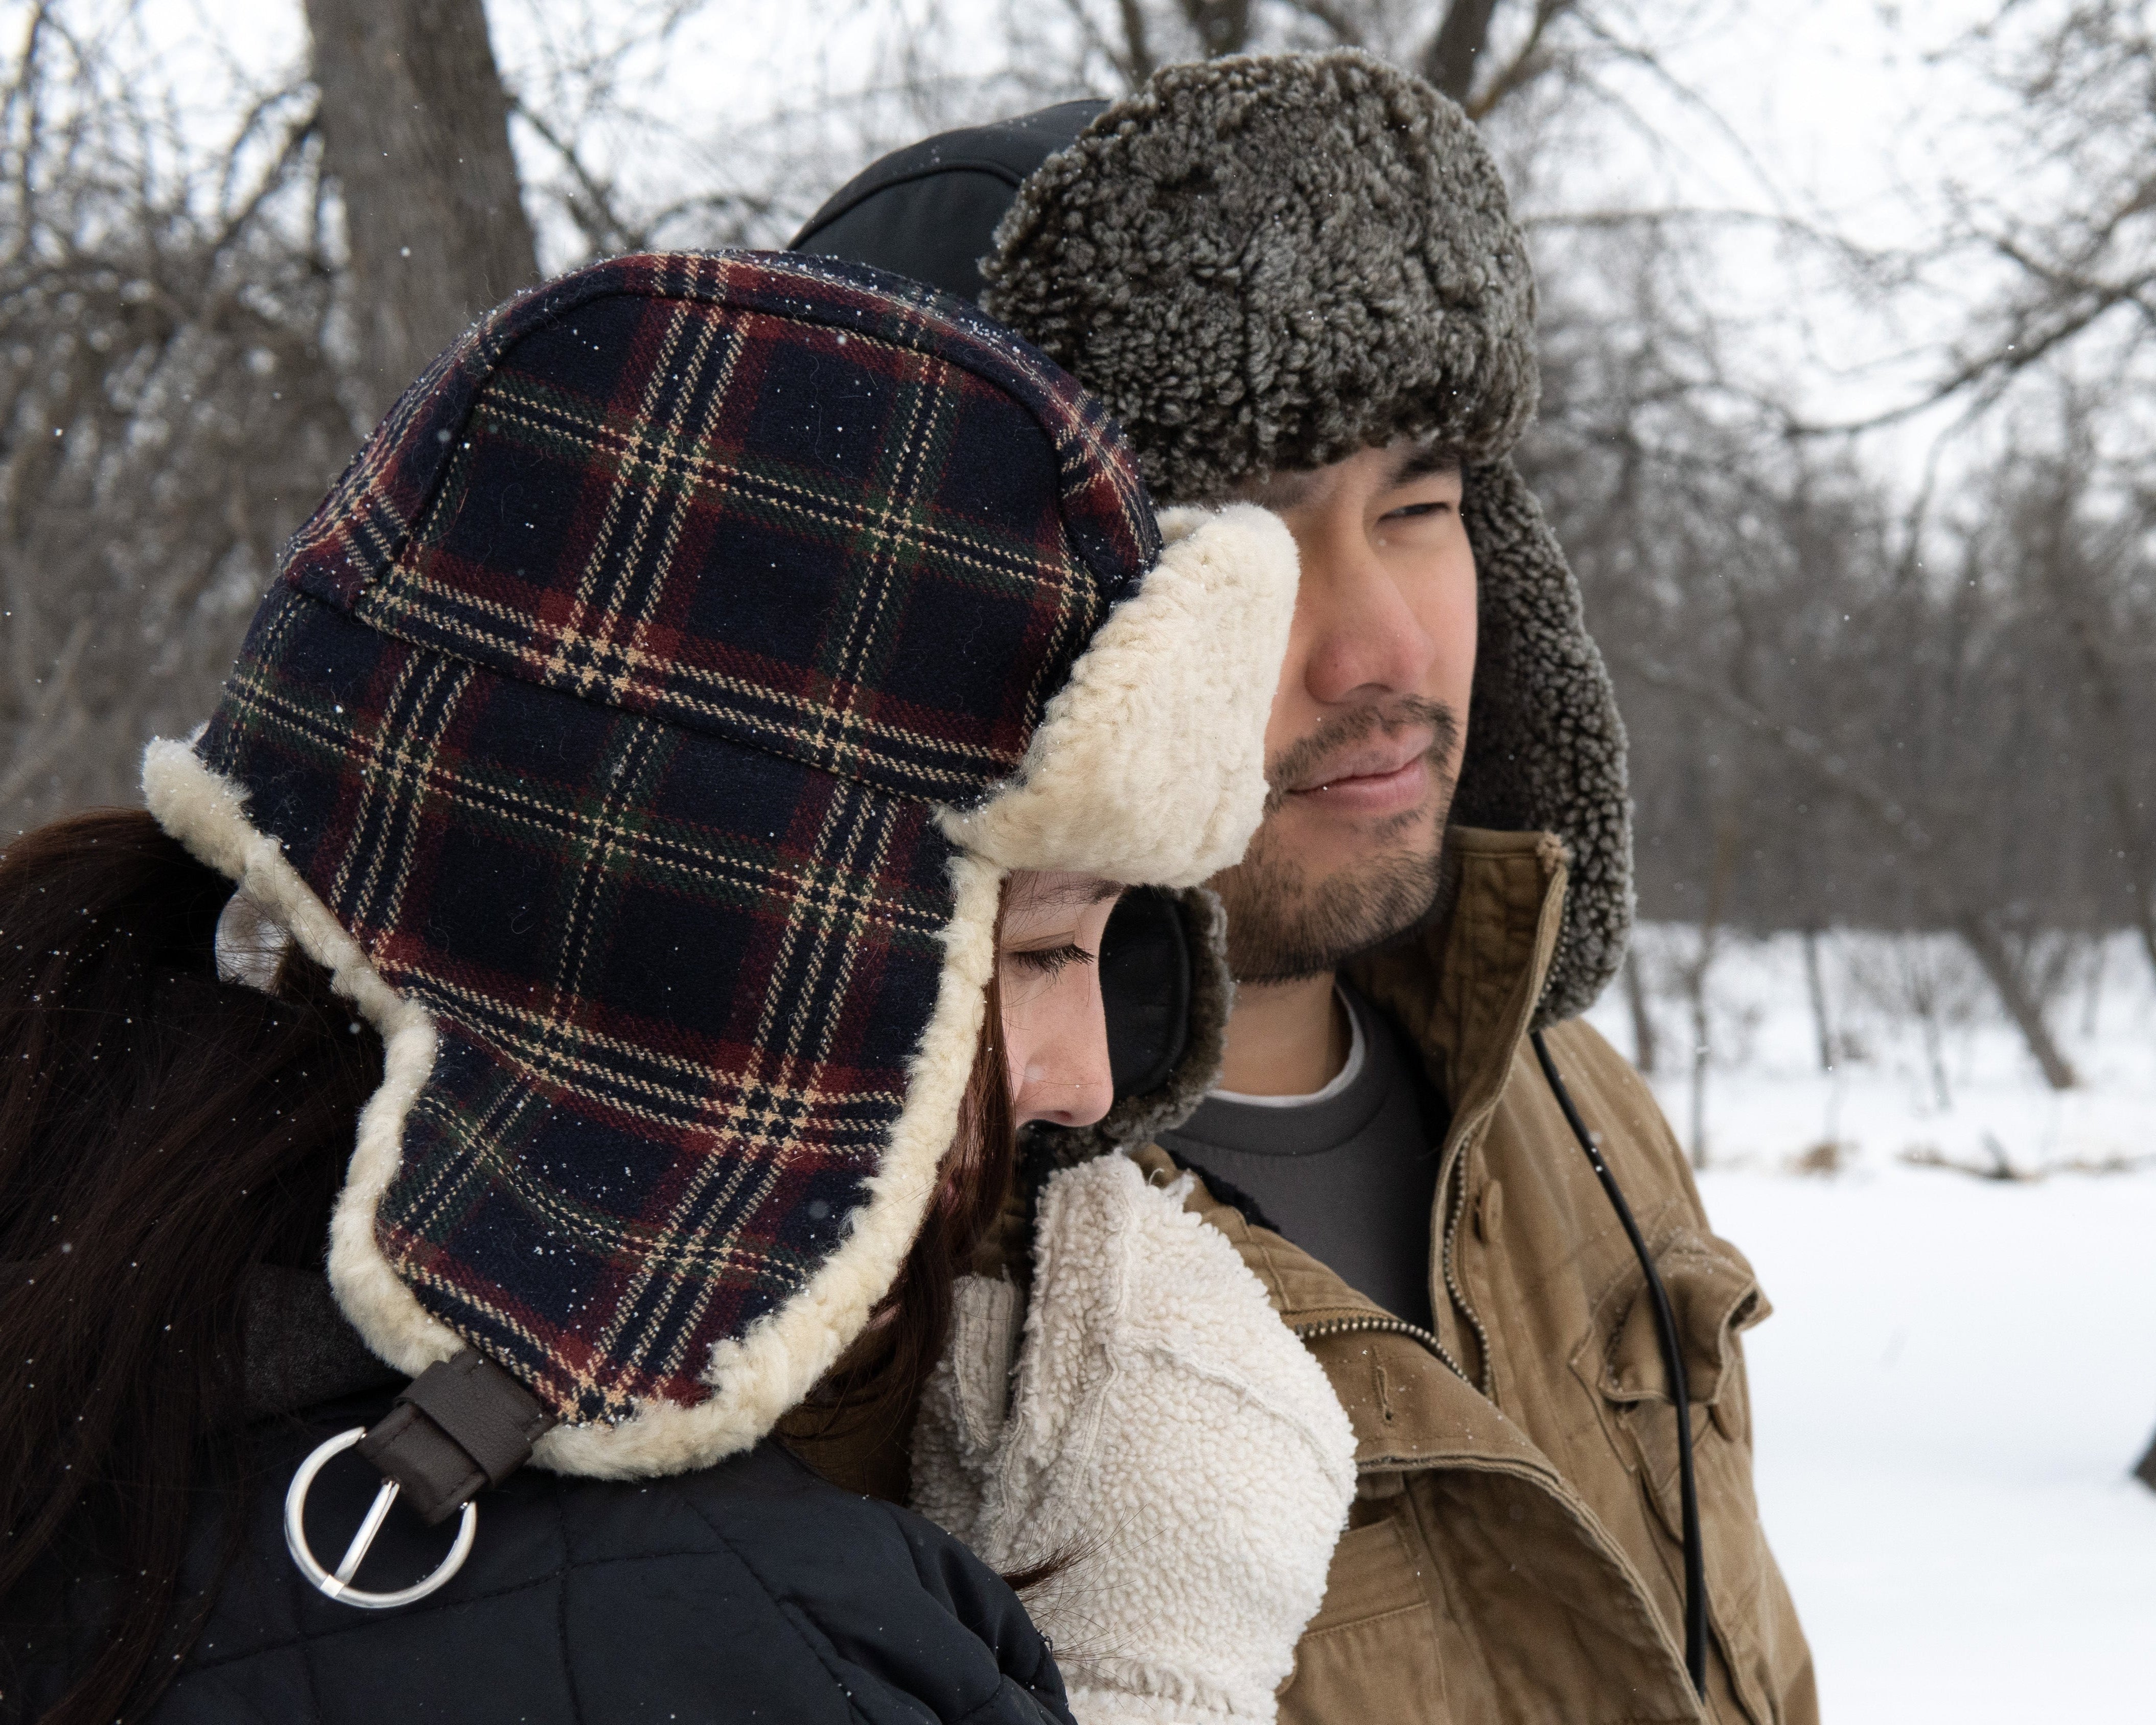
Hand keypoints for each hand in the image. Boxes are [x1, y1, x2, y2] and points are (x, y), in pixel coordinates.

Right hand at [914, 1154, 1356, 1724]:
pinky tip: (1206, 1431)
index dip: (1077, 1208)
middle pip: (1177, 1240)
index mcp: (1110, 1312)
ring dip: (1197, 1316)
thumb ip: (980, 1331)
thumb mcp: (965, 1438)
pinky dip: (1243, 1383)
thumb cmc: (1034, 1556)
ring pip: (1236, 1298)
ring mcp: (1279, 1377)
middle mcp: (1209, 1326)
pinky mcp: (1324, 1432)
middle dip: (1141, 1260)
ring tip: (1156, 1381)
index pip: (1102, 1202)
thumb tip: (1004, 1270)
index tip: (1066, 1219)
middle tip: (1107, 1305)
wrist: (1143, 1667)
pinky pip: (1281, 1370)